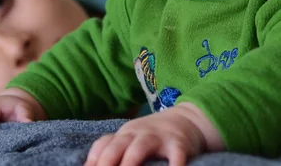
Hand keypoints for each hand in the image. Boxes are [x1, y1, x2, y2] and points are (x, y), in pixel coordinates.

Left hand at [84, 102, 223, 165]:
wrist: (188, 119)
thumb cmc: (153, 136)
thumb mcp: (132, 138)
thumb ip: (113, 150)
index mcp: (124, 134)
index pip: (103, 145)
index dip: (93, 161)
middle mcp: (138, 134)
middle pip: (116, 147)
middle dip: (105, 164)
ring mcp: (158, 138)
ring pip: (139, 149)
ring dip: (128, 164)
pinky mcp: (179, 145)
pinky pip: (175, 157)